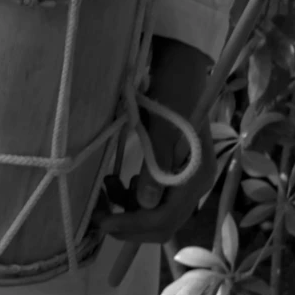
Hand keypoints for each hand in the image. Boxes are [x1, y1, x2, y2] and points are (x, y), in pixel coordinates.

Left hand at [101, 38, 216, 246]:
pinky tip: (114, 182)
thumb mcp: (163, 127)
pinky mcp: (174, 172)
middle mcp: (195, 185)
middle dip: (128, 225)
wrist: (180, 68)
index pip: (166, 219)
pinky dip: (131, 197)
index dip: (133, 226)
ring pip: (156, 214)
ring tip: (103, 192)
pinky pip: (153, 199)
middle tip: (97, 217)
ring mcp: (186, 180)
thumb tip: (147, 205)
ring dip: (127, 211)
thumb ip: (156, 167)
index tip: (103, 222)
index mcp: (197, 177)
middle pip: (163, 224)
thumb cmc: (173, 93)